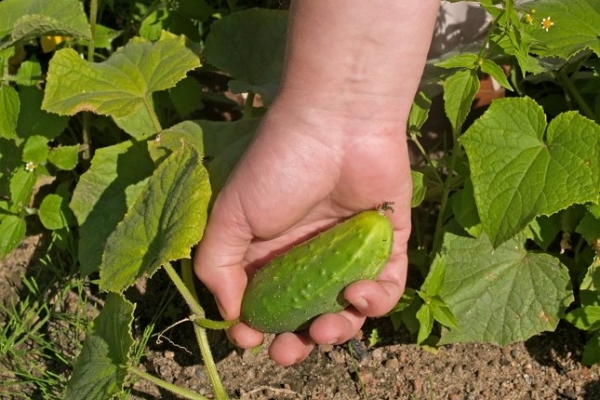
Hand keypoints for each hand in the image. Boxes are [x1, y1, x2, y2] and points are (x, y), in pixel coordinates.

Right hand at [194, 100, 412, 364]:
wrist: (337, 124)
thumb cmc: (278, 167)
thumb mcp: (230, 216)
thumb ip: (217, 266)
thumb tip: (231, 315)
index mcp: (271, 251)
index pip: (265, 303)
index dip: (257, 328)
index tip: (251, 338)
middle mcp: (310, 255)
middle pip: (306, 315)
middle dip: (298, 343)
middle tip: (292, 350)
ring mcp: (349, 252)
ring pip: (347, 311)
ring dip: (338, 330)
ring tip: (329, 327)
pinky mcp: (388, 244)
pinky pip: (387, 287)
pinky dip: (376, 301)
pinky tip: (359, 294)